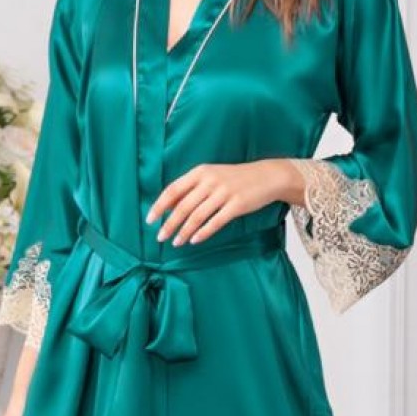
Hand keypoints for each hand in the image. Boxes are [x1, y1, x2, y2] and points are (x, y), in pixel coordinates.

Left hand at [145, 158, 301, 245]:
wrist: (266, 176)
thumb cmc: (235, 178)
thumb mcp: (211, 176)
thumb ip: (191, 188)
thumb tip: (168, 206)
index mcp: (200, 172)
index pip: (173, 190)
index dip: (159, 206)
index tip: (150, 220)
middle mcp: (210, 181)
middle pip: (183, 206)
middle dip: (169, 224)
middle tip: (160, 238)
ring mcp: (224, 193)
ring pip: (197, 216)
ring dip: (184, 231)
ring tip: (176, 243)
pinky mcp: (236, 205)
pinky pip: (215, 222)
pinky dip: (203, 232)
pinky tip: (194, 240)